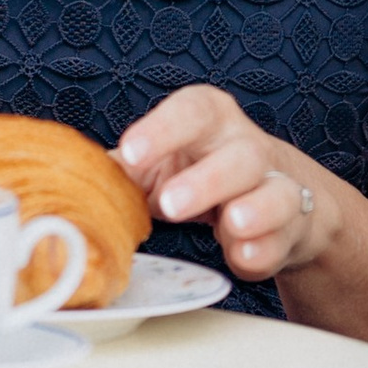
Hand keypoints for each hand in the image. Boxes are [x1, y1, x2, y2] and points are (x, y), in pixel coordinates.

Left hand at [114, 86, 327, 279]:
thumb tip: (76, 173)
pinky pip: (283, 238)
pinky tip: (244, 255)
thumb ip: (126, 165)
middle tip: (171, 206)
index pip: (191, 111)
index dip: (162, 130)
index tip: (131, 153)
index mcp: (209, 119)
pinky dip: (265, 249)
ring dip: (255, 210)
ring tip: (230, 224)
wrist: (266, 193)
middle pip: (239, 155)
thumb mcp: (159, 159)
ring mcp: (276, 186)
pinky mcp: (290, 229)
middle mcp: (247, 147)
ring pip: (276, 192)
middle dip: (206, 180)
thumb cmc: (197, 167)